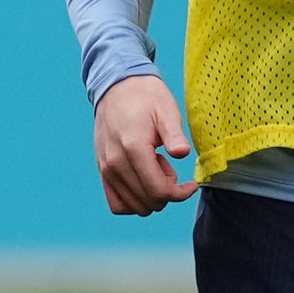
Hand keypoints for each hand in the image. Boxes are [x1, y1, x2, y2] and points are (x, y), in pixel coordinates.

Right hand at [93, 73, 194, 215]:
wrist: (117, 86)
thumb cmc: (146, 97)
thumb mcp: (166, 111)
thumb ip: (174, 135)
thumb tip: (182, 154)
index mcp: (134, 148)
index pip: (158, 191)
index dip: (180, 194)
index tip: (191, 185)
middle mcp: (115, 162)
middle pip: (148, 202)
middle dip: (166, 192)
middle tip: (168, 167)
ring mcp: (106, 168)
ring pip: (133, 206)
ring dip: (150, 195)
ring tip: (154, 169)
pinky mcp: (102, 170)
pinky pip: (116, 203)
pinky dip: (133, 202)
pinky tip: (143, 182)